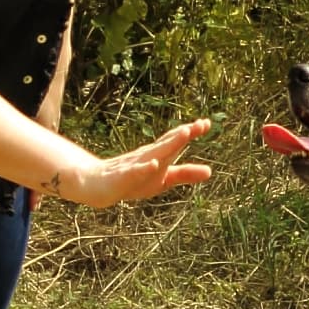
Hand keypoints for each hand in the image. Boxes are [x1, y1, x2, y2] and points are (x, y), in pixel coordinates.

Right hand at [66, 121, 212, 208]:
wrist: (97, 186)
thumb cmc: (133, 180)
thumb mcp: (163, 179)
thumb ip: (185, 174)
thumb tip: (210, 172)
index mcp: (158, 155)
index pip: (175, 141)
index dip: (191, 132)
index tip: (207, 123)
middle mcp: (147, 155)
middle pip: (167, 143)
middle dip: (183, 134)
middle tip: (200, 124)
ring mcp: (134, 165)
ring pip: (154, 153)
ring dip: (169, 144)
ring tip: (184, 134)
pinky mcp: (122, 177)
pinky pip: (134, 172)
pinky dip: (144, 168)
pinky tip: (154, 164)